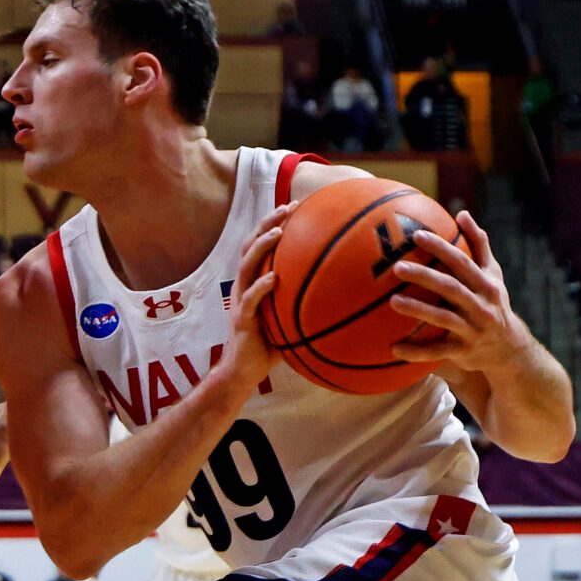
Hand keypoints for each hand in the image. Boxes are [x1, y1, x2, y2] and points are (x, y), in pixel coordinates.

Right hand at [216, 203, 291, 389]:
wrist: (242, 373)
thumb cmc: (268, 347)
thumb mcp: (289, 319)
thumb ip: (304, 303)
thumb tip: (340, 294)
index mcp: (253, 283)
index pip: (260, 246)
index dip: (273, 224)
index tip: (295, 207)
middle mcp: (244, 287)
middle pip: (250, 246)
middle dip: (267, 223)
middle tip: (288, 208)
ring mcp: (240, 302)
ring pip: (246, 266)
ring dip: (262, 246)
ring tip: (278, 232)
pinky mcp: (241, 320)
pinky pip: (249, 300)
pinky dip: (261, 287)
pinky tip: (274, 278)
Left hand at [388, 213, 533, 373]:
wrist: (509, 349)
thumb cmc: (494, 303)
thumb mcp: (493, 274)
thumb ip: (479, 245)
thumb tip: (462, 213)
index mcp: (486, 284)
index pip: (461, 262)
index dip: (440, 248)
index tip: (416, 235)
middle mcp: (481, 306)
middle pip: (450, 288)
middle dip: (424, 276)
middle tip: (397, 267)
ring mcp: (472, 330)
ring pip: (442, 318)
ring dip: (417, 310)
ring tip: (392, 301)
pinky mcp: (463, 352)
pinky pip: (436, 352)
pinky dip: (416, 352)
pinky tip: (394, 348)